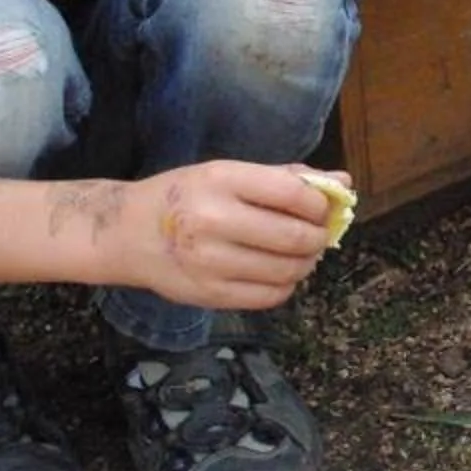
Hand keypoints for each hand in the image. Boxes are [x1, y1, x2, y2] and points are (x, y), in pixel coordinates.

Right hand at [117, 161, 347, 307]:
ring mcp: (210, 262)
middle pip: (294, 237)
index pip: (291, 194)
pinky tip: (277, 272)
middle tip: (315, 235)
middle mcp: (214, 221)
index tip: (321, 208)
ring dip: (306, 263)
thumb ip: (286, 177)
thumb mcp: (228, 173)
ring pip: (287, 270)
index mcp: (220, 180)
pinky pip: (270, 296)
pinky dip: (286, 285)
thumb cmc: (186, 196)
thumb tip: (343, 182)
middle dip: (317, 237)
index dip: (319, 204)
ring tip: (299, 254)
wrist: (127, 234)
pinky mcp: (209, 295)